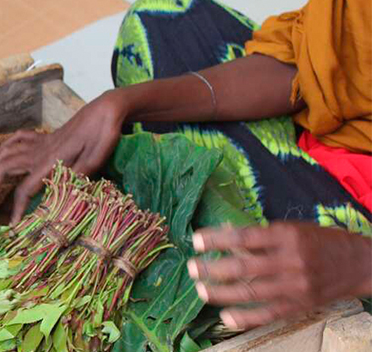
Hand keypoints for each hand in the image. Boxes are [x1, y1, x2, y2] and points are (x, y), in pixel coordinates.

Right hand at [0, 90, 127, 222]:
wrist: (105, 110)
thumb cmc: (103, 134)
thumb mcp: (95, 160)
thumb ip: (77, 177)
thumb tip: (62, 196)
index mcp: (50, 161)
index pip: (25, 189)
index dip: (17, 209)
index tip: (14, 225)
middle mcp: (39, 151)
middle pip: (5, 168)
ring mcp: (40, 142)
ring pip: (6, 153)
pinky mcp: (45, 136)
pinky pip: (18, 138)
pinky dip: (4, 146)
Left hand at [188, 223, 371, 329]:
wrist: (358, 264)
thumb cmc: (320, 242)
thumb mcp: (292, 229)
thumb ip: (261, 235)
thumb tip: (225, 232)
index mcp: (286, 236)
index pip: (244, 237)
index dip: (217, 239)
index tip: (195, 240)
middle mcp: (290, 261)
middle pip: (243, 267)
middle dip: (212, 268)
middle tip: (191, 267)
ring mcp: (295, 286)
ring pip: (251, 293)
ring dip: (221, 293)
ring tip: (201, 290)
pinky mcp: (299, 305)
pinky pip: (268, 314)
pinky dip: (245, 318)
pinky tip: (225, 317)